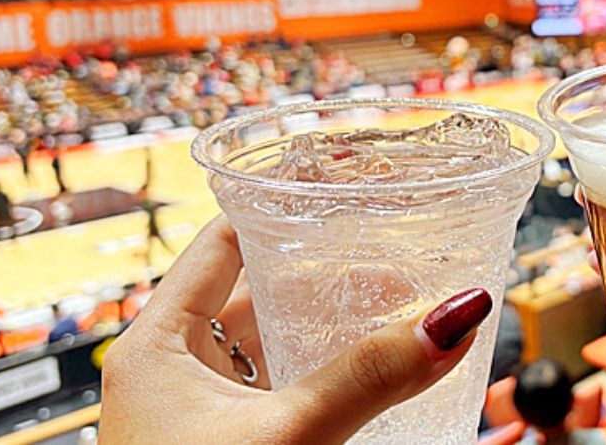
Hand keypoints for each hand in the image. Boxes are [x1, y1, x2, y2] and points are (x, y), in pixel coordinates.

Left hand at [100, 217, 492, 443]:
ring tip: (391, 304)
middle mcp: (170, 372)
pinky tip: (366, 373)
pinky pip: (279, 392)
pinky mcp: (229, 444)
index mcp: (154, 345)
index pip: (222, 241)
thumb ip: (371, 376)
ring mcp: (198, 413)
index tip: (341, 186)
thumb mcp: (290, 435)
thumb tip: (452, 318)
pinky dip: (322, 376)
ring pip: (272, 345)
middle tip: (390, 252)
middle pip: (255, 292)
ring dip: (329, 328)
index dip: (281, 208)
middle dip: (325, 274)